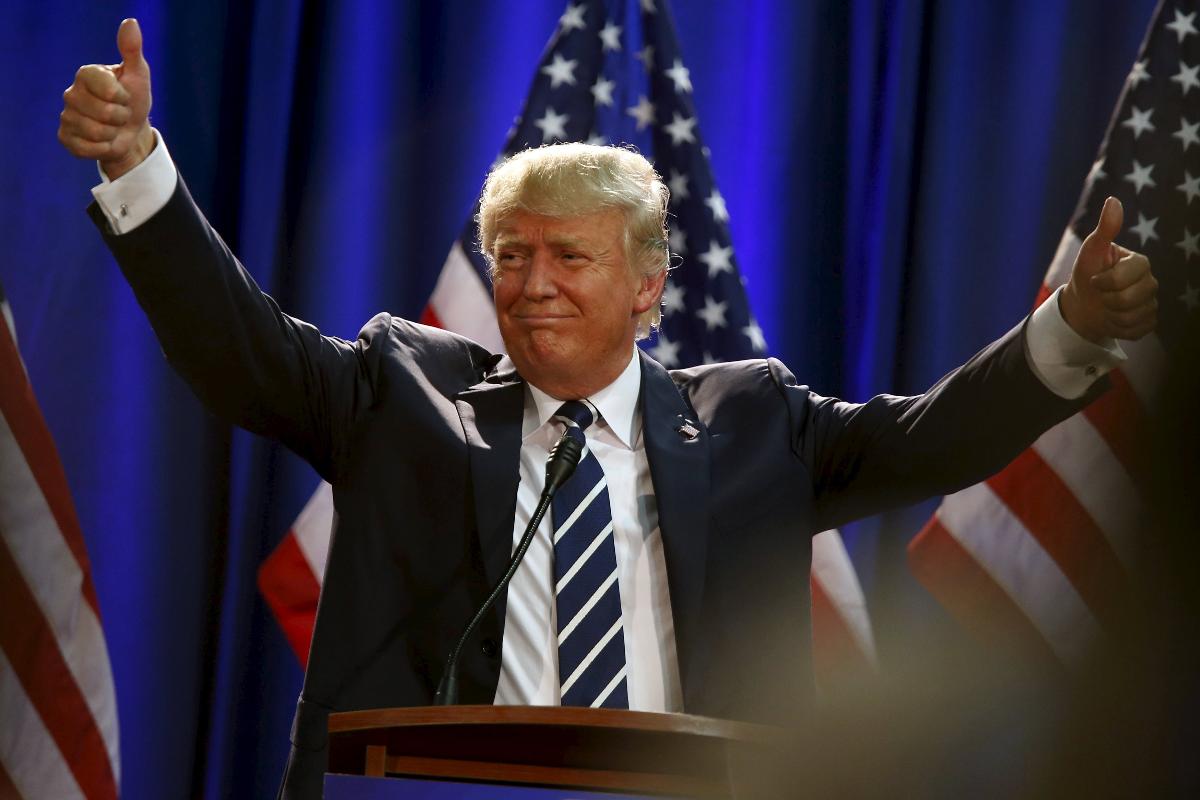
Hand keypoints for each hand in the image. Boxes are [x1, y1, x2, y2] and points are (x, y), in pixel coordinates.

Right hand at [58, 18, 153, 179]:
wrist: (131, 131)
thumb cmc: (134, 99)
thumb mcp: (138, 75)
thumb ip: (132, 50)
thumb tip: (130, 22)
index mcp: (86, 74)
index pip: (107, 88)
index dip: (123, 97)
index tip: (125, 97)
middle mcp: (72, 93)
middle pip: (104, 113)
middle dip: (121, 118)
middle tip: (121, 115)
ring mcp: (67, 116)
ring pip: (96, 132)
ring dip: (113, 134)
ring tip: (113, 128)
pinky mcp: (66, 138)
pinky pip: (88, 148)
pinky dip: (104, 148)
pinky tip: (104, 141)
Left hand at [1060, 196, 1157, 342]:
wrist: (1082, 303)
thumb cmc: (1087, 272)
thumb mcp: (1091, 250)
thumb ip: (1105, 229)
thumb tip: (1113, 200)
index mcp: (1140, 263)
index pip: (1125, 277)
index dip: (1103, 282)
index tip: (1094, 278)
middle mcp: (1150, 282)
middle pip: (1129, 299)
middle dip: (1106, 299)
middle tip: (1101, 294)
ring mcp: (1151, 303)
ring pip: (1132, 317)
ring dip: (1111, 315)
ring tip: (1106, 306)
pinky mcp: (1148, 322)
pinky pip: (1136, 331)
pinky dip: (1118, 329)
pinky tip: (1113, 318)